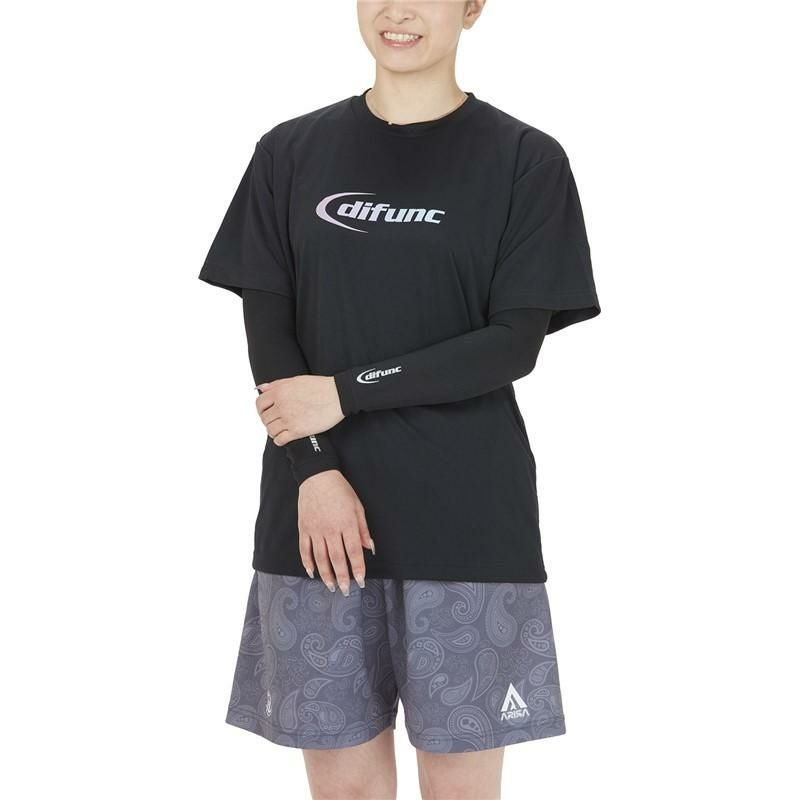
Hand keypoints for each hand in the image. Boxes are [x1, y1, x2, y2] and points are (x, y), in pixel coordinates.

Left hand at [255, 375, 343, 444]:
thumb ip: (277, 384)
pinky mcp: (298, 431)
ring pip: (270, 430)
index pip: (259, 403)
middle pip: (264, 418)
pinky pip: (280, 440)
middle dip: (268, 420)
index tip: (266, 411)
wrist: (338, 396)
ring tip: (280, 429)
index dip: (261, 409)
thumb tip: (262, 388)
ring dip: (273, 430)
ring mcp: (289, 419)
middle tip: (276, 421)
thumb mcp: (296, 380)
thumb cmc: (320, 387)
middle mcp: (282, 406)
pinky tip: (284, 437)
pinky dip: (279, 440)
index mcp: (280, 392)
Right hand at [297, 470, 374, 595]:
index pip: (353, 551)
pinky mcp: (304, 528)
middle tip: (344, 591)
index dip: (357, 568)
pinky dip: (307, 563)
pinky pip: (305, 549)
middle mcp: (331, 529)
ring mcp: (315, 529)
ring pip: (320, 558)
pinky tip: (311, 573)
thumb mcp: (358, 506)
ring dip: (326, 574)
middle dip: (342, 577)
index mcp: (347, 523)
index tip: (360, 581)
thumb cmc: (341, 490)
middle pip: (337, 558)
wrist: (317, 476)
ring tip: (331, 586)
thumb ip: (363, 529)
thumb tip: (369, 548)